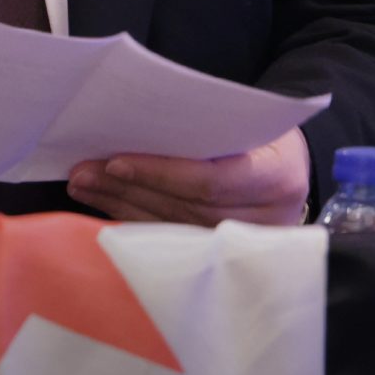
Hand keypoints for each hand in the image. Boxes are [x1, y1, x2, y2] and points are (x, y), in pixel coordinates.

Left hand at [65, 130, 310, 226]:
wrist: (292, 166)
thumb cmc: (264, 132)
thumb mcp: (252, 118)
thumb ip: (211, 124)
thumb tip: (139, 121)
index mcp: (278, 177)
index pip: (210, 181)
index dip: (161, 173)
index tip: (116, 162)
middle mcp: (266, 219)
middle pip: (184, 206)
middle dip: (129, 187)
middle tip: (83, 171)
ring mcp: (245, 244)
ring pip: (173, 225)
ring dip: (122, 203)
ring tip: (84, 183)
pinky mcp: (224, 256)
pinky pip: (170, 238)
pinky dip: (133, 219)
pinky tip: (105, 203)